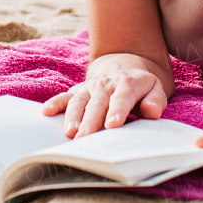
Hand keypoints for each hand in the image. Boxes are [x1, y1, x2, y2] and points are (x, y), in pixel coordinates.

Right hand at [42, 65, 167, 138]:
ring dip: (73, 116)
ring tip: (69, 132)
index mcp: (127, 84)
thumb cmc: (141, 85)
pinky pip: (66, 96)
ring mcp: (90, 87)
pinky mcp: (78, 91)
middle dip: (91, 121)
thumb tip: (151, 111)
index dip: (117, 111)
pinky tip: (46, 112)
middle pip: (98, 104)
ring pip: (80, 101)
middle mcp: (106, 85)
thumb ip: (155, 100)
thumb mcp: (156, 88)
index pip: (122, 99)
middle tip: (85, 138)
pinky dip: (55, 103)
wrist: (125, 65)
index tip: (112, 125)